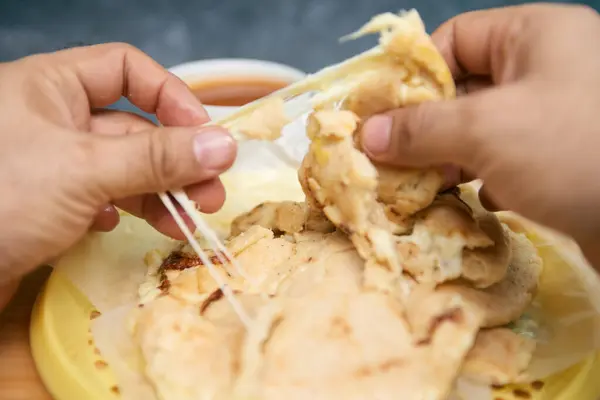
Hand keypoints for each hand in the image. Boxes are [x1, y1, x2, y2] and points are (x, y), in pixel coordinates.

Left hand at [0, 43, 236, 285]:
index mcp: (50, 86)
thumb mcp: (85, 169)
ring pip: (122, 168)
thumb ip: (156, 157)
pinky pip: (102, 197)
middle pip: (134, 126)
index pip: (126, 68)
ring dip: (160, 192)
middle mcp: (52, 119)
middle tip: (211, 194)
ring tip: (188, 222)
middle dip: (176, 159)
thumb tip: (224, 145)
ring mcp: (51, 164)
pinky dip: (123, 211)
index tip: (204, 135)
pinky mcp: (48, 204)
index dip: (170, 96)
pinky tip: (123, 227)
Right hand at [360, 4, 599, 263]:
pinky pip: (509, 158)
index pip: (454, 40)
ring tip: (433, 184)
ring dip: (453, 157)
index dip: (414, 76)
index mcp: (534, 35)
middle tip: (399, 159)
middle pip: (464, 88)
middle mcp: (548, 68)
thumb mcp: (485, 130)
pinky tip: (482, 199)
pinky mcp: (565, 158)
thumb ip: (420, 129)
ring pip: (483, 128)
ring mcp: (559, 115)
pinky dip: (487, 178)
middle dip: (429, 126)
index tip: (382, 116)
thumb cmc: (572, 151)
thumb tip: (366, 136)